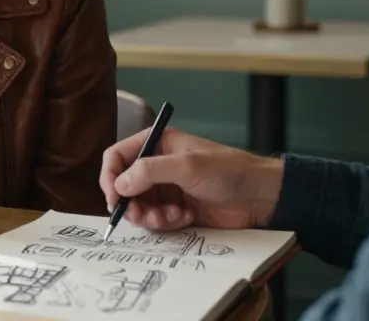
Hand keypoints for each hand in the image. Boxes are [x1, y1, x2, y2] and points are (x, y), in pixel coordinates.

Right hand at [99, 127, 283, 230]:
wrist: (258, 196)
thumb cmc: (228, 170)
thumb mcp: (186, 166)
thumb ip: (149, 171)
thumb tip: (118, 184)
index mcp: (157, 144)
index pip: (117, 156)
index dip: (110, 176)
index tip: (114, 198)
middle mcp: (157, 166)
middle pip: (123, 187)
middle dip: (131, 204)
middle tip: (144, 215)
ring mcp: (166, 189)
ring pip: (138, 207)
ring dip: (151, 217)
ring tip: (172, 217)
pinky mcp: (175, 210)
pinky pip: (156, 221)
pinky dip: (166, 223)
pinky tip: (186, 218)